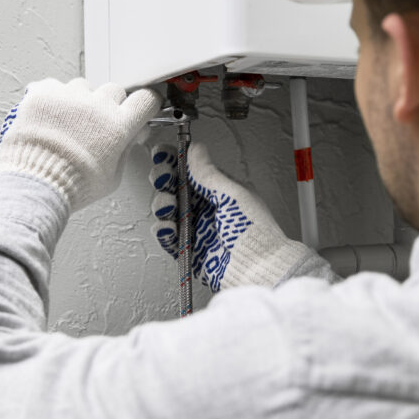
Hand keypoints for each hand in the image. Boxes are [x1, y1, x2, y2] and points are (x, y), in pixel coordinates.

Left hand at [0, 78, 161, 211]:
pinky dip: (54, 98)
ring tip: (68, 122)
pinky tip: (50, 116)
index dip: (144, 104)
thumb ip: (124, 151)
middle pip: (114, 90)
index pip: (145, 99)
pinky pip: (54, 86)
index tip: (140, 107)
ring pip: (83, 87)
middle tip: (98, 123)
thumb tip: (130, 137)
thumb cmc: (73, 185)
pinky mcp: (44, 94)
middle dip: (110, 105)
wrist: (36, 183)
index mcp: (118, 126)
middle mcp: (97, 106)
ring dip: (80, 100)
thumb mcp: (112, 177)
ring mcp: (69, 97)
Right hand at [148, 142, 310, 291]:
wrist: (257, 269)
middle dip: (163, 179)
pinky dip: (163, 230)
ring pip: (167, 208)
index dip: (173, 161)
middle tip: (162, 179)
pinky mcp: (188, 248)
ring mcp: (195, 226)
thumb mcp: (232, 196)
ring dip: (161, 203)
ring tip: (168, 207)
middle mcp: (205, 206)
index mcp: (218, 189)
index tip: (162, 155)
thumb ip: (209, 174)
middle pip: (173, 186)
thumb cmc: (255, 233)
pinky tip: (168, 227)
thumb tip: (196, 150)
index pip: (190, 169)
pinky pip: (167, 235)